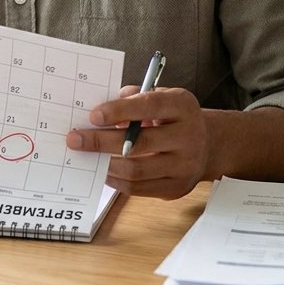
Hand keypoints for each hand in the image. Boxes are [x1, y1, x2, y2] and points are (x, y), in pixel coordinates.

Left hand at [66, 84, 210, 199]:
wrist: (208, 144)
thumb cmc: (173, 117)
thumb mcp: (161, 96)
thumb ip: (132, 98)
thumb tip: (98, 112)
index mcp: (183, 106)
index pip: (149, 106)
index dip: (119, 111)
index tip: (93, 115)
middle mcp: (189, 136)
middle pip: (139, 142)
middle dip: (101, 141)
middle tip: (75, 139)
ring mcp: (185, 166)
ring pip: (136, 170)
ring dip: (105, 164)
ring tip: (86, 156)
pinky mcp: (176, 188)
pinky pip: (138, 188)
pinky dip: (116, 180)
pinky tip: (103, 171)